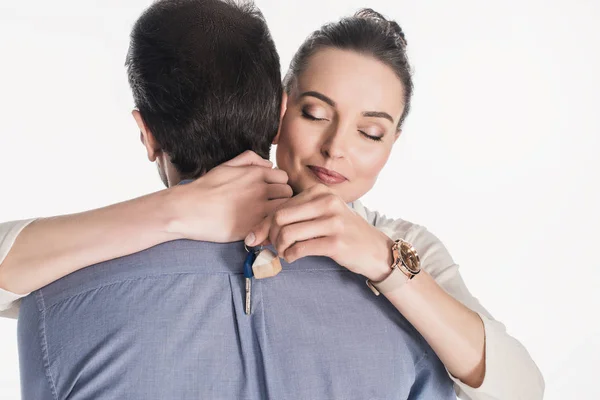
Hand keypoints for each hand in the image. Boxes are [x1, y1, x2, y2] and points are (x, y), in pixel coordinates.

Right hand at [166, 151, 292, 241]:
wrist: (187, 209)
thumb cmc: (205, 188)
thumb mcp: (226, 166)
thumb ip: (249, 159)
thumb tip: (269, 164)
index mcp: (255, 173)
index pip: (284, 178)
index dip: (279, 186)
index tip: (271, 194)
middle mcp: (260, 189)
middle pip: (288, 193)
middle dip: (282, 199)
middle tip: (272, 207)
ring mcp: (258, 209)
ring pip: (284, 210)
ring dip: (279, 214)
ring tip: (269, 218)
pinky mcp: (253, 227)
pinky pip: (274, 226)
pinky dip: (272, 228)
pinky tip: (263, 229)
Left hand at [245, 184, 393, 280]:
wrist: (374, 249)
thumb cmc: (342, 232)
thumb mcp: (320, 216)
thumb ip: (293, 218)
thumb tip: (256, 233)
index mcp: (319, 191)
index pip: (280, 205)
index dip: (265, 223)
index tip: (258, 238)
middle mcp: (326, 202)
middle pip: (280, 217)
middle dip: (271, 235)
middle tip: (274, 247)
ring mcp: (332, 221)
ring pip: (287, 233)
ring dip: (280, 248)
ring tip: (284, 253)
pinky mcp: (336, 242)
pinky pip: (300, 249)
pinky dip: (290, 256)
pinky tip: (293, 257)